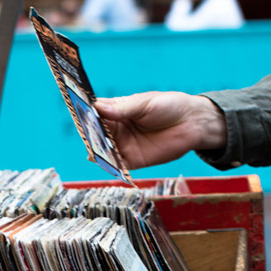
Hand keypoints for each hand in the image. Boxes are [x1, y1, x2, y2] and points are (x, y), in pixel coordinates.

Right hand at [94, 92, 226, 169]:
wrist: (192, 123)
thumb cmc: (168, 106)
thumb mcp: (144, 104)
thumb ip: (122, 108)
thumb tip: (97, 107)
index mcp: (116, 111)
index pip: (95, 113)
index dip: (85, 113)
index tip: (78, 113)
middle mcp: (116, 129)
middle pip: (95, 133)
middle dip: (89, 134)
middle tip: (86, 133)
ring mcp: (124, 145)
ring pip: (103, 150)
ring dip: (97, 151)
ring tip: (93, 148)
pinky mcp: (133, 160)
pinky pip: (117, 165)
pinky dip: (110, 166)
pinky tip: (106, 163)